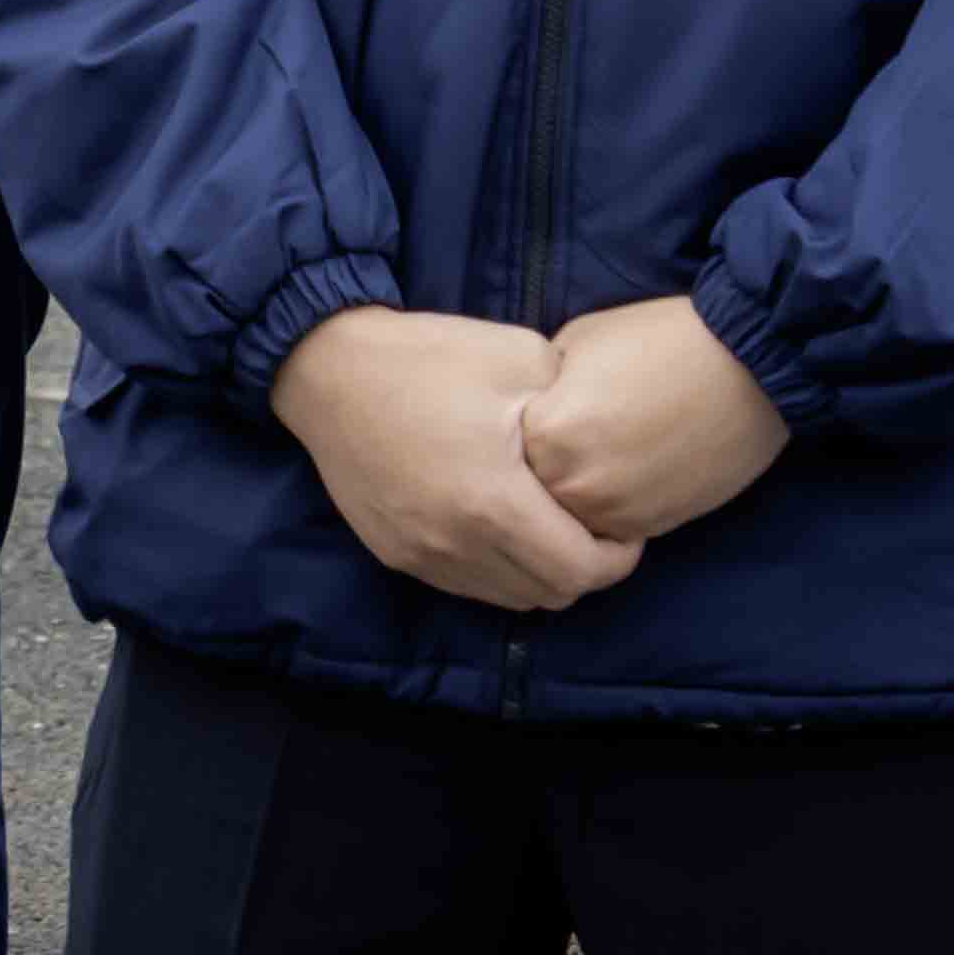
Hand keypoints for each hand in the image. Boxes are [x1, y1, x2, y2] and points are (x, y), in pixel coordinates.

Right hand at [266, 305, 636, 613]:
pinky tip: (499, 526)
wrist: (329, 368)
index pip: (581, 570)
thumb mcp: (523, 359)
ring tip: (548, 527)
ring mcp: (422, 555)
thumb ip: (577, 409)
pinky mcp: (396, 554)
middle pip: (549, 595)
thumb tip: (611, 442)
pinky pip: (466, 585)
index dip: (617, 557)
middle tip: (592, 528)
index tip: (623, 527)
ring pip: (507, 598)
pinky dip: (496, 569)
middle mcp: (456, 544)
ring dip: (538, 573)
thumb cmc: (431, 356)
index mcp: (494, 502)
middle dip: (584, 568)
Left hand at [516, 293, 796, 544]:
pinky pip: (607, 532)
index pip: (502, 451)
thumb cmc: (658, 341)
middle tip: (559, 445)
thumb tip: (519, 417)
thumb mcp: (576, 345)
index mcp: (546, 432)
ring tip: (595, 457)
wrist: (745, 368)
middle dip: (536, 473)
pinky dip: (607, 511)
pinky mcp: (650, 528)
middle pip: (528, 495)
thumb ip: (539, 390)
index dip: (513, 435)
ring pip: (566, 523)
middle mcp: (572, 483)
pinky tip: (622, 473)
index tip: (526, 418)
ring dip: (572, 499)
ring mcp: (613, 513)